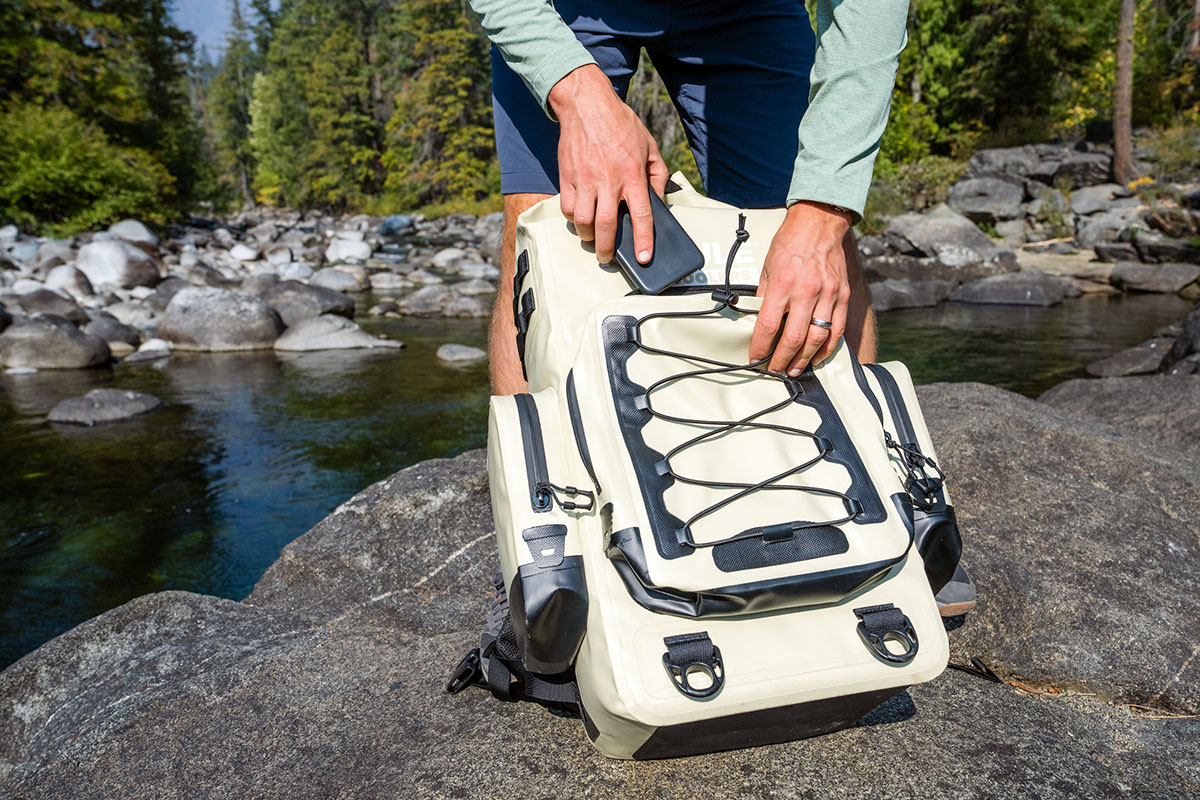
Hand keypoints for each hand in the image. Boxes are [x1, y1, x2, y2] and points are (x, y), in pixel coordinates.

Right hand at [548, 65, 669, 263]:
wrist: (587, 105)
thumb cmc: (620, 124)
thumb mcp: (649, 146)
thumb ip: (658, 175)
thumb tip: (659, 200)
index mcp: (632, 174)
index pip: (641, 215)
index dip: (643, 240)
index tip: (644, 258)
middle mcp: (608, 180)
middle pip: (607, 226)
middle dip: (607, 249)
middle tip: (607, 258)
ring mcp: (585, 180)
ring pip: (582, 221)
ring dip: (588, 236)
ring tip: (593, 239)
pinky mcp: (567, 177)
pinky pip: (566, 208)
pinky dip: (572, 219)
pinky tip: (579, 219)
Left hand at [749, 201, 854, 374]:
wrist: (819, 223)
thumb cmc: (790, 244)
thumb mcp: (767, 268)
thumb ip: (765, 296)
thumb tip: (758, 323)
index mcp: (783, 283)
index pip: (768, 325)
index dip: (760, 347)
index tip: (755, 359)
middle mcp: (807, 291)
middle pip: (793, 338)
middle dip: (782, 360)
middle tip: (775, 370)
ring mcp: (828, 294)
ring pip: (817, 338)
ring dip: (804, 359)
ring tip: (795, 370)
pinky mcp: (842, 295)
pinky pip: (836, 329)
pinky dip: (827, 348)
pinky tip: (817, 357)